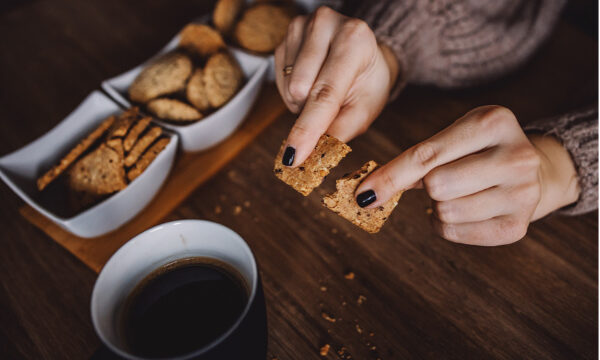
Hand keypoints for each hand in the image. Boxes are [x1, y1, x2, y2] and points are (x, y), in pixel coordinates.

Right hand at [274, 6, 398, 166]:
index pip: (325, 93)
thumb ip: (341, 131)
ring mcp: (302, 26)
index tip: (293, 157)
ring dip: (302, 102)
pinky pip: (279, 80)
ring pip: (287, 87)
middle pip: (301, 90)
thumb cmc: (367, 81)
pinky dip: (293, 92)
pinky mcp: (285, 36)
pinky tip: (310, 82)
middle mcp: (326, 24)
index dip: (308, 128)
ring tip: (322, 90)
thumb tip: (314, 153)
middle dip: (310, 113)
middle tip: (332, 107)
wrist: (363, 53)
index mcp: (354, 39)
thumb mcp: (366, 108)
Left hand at [355, 106, 579, 245]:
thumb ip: (413, 160)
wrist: (534, 169)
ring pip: (445, 212)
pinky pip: (455, 233)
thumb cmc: (478, 150)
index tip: (363, 194)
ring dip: (438, 207)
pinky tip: (467, 209)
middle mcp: (517, 156)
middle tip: (444, 179)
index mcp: (495, 121)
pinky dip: (448, 225)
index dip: (390, 176)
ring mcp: (523, 193)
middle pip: (436, 186)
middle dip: (428, 187)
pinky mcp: (519, 226)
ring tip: (460, 192)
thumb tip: (368, 192)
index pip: (427, 155)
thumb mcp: (452, 138)